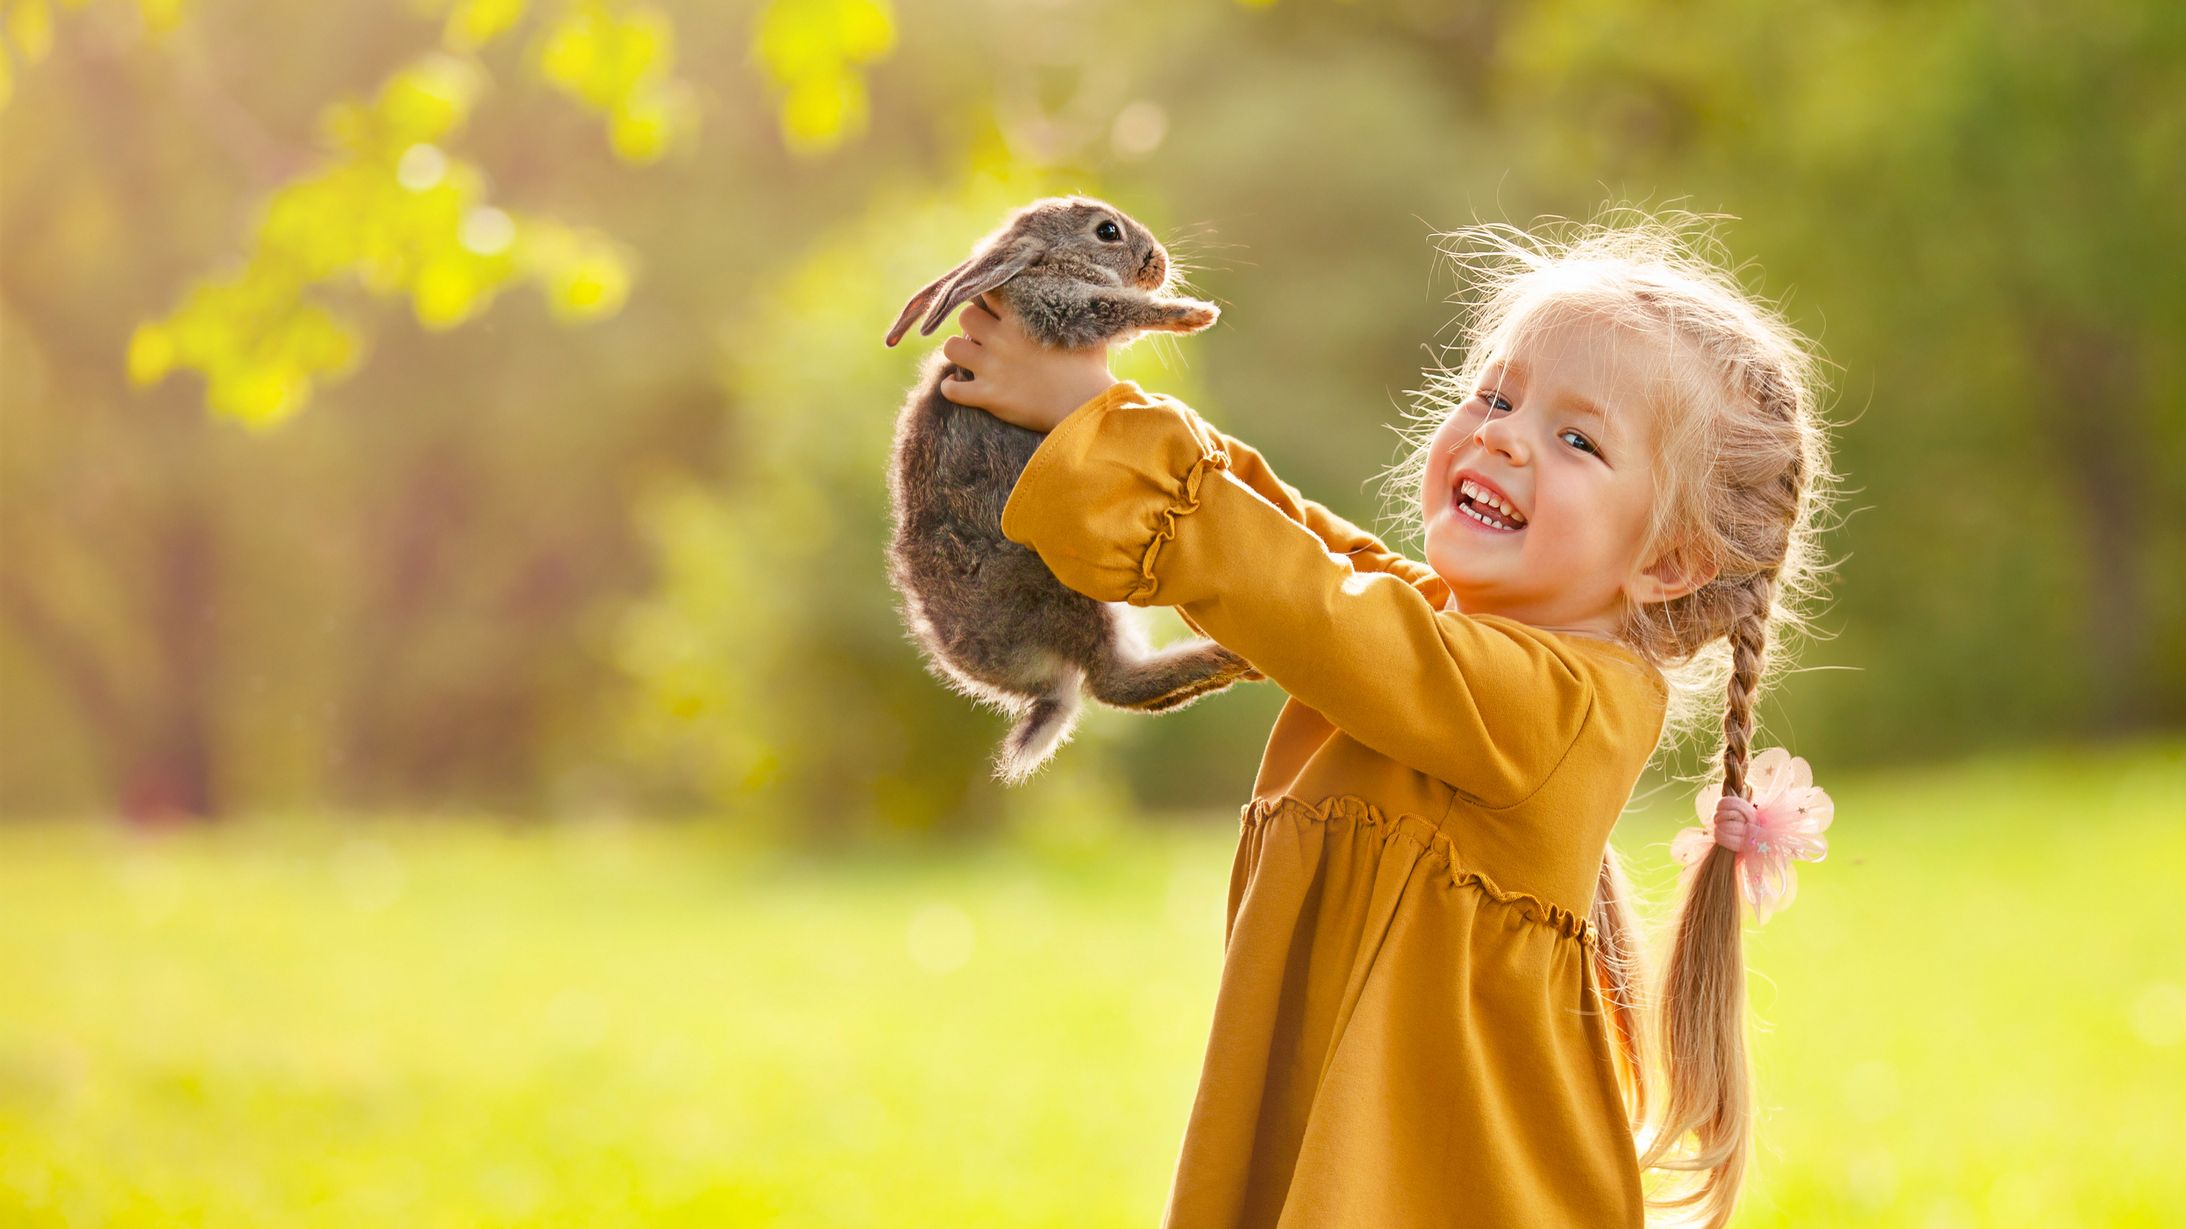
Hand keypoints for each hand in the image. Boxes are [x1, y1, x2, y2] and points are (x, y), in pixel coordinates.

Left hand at [939, 297, 1117, 432]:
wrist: (1085, 406)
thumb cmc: (1090, 369)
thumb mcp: (1086, 330)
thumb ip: (1076, 312)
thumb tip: (1081, 298)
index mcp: (1022, 320)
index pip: (989, 293)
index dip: (989, 298)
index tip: (995, 307)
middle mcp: (1001, 340)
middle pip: (965, 316)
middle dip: (971, 324)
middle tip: (982, 334)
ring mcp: (991, 368)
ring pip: (951, 348)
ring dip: (958, 351)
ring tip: (969, 357)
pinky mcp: (988, 396)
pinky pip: (951, 390)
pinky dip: (950, 388)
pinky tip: (956, 386)